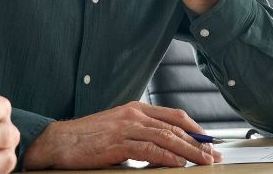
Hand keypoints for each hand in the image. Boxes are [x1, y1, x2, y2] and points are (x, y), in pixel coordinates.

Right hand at [21, 101, 220, 169]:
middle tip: (213, 154)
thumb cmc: (87, 138)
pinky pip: (149, 149)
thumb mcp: (118, 130)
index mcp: (135, 109)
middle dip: (198, 142)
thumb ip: (141, 135)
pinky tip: (179, 164)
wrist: (59, 141)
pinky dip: (167, 157)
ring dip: (189, 151)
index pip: (174, 116)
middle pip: (175, 127)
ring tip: (204, 161)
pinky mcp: (118, 143)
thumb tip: (164, 149)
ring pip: (166, 137)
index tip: (208, 141)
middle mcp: (133, 114)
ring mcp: (126, 127)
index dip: (195, 128)